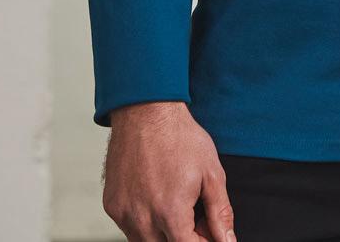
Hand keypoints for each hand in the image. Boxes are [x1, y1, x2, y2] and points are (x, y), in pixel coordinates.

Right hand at [102, 101, 238, 240]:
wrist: (146, 110)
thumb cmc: (180, 136)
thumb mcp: (211, 172)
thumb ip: (220, 213)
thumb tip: (228, 241)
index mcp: (171, 212)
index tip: (208, 232)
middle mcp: (143, 219)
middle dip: (184, 238)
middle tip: (196, 218)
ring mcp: (124, 214)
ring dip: (163, 233)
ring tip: (176, 204)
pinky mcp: (112, 205)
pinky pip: (129, 227)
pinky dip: (144, 221)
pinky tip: (155, 196)